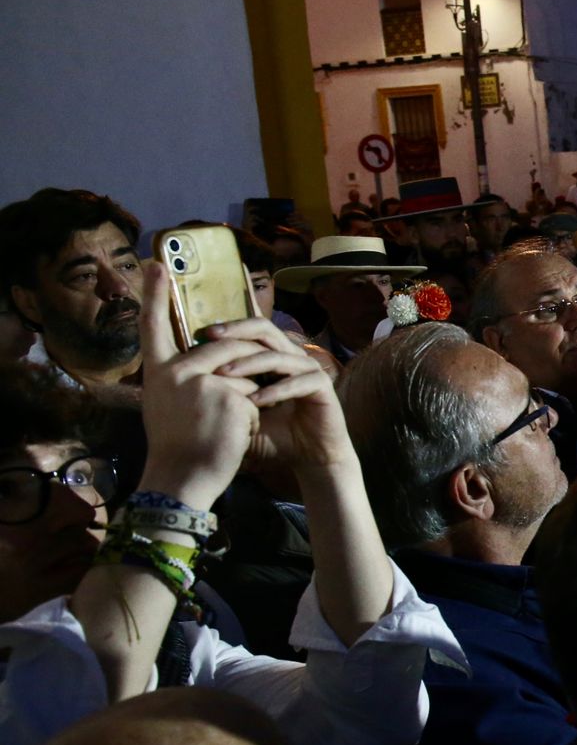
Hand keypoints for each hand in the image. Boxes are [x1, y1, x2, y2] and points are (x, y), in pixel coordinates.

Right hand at [135, 262, 261, 509]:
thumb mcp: (167, 405)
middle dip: (242, 371)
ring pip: (244, 372)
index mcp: (157, 372)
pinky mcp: (228, 395)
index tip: (155, 264)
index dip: (153, 295)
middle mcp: (174, 372)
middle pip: (223, 348)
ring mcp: (201, 381)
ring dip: (248, 398)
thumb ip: (183, 377)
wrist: (183, 480)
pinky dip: (254, 416)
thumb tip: (209, 354)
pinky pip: (256, 395)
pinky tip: (233, 435)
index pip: (153, 327)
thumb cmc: (178, 447)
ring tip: (225, 427)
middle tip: (227, 407)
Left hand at [206, 314, 356, 470]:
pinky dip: (275, 391)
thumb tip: (184, 384)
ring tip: (223, 375)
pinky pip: (298, 382)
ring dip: (249, 364)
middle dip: (236, 332)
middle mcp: (292, 357)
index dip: (226, 328)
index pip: (249, 331)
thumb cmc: (273, 435)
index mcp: (273, 357)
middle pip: (265, 329)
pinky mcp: (323, 387)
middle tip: (211, 339)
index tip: (196, 336)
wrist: (308, 458)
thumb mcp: (240, 413)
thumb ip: (223, 395)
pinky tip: (254, 403)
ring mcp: (309, 370)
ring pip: (277, 356)